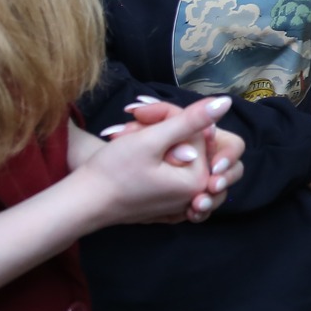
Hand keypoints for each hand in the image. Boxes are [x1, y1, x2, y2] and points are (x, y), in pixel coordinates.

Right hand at [73, 97, 227, 227]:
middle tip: (134, 135)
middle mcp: (195, 195)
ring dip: (164, 147)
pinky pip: (176, 177)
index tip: (139, 119)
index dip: (170, 118)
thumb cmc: (112, 170)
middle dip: (168, 134)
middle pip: (195, 147)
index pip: (198, 132)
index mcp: (197, 180)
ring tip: (135, 148)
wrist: (84, 202)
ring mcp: (182, 204)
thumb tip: (226, 102)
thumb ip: (191, 120)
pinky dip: (162, 164)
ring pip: (185, 160)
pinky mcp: (168, 208)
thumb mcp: (152, 139)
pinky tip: (140, 164)